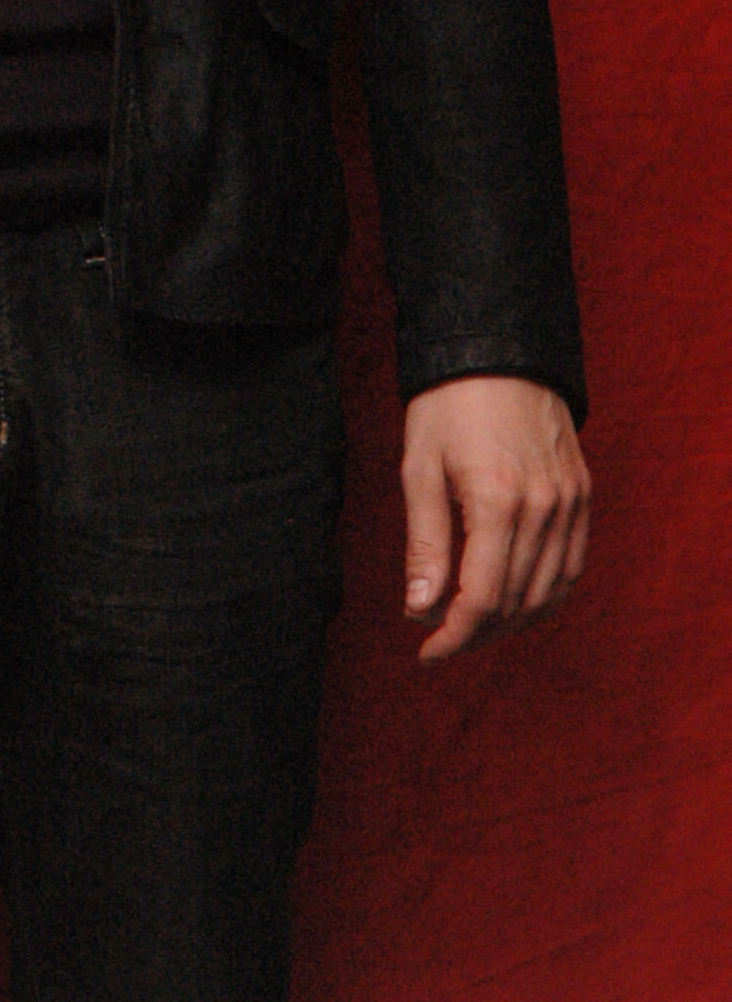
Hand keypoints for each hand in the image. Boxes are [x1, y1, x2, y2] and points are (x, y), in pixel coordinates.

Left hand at [401, 374, 589, 662]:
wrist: (499, 349)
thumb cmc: (448, 404)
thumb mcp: (419, 466)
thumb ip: (424, 543)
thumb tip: (419, 609)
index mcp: (498, 502)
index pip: (482, 599)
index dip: (453, 637)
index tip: (426, 652)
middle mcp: (544, 509)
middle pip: (517, 604)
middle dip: (476, 633)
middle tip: (440, 639)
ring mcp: (570, 503)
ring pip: (550, 593)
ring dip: (512, 622)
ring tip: (473, 626)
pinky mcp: (583, 494)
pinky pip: (572, 566)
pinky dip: (546, 595)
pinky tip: (516, 600)